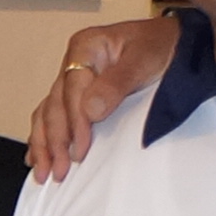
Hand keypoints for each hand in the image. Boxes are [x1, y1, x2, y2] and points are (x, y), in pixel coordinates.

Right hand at [21, 18, 168, 182]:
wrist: (176, 43)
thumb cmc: (160, 46)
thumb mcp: (144, 59)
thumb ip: (116, 84)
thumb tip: (90, 111)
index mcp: (85, 47)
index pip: (72, 91)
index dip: (75, 123)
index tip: (79, 151)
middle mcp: (74, 62)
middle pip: (55, 105)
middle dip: (55, 141)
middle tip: (60, 171)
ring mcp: (73, 78)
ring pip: (48, 113)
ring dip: (44, 144)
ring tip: (44, 172)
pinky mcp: (78, 93)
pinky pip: (53, 115)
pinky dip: (45, 136)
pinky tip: (39, 156)